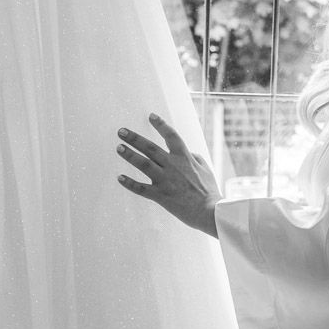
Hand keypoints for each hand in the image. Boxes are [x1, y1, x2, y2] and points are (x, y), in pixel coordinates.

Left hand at [116, 113, 221, 235]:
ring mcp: (165, 180)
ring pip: (143, 164)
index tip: (151, 116)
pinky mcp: (160, 196)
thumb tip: (188, 152)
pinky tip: (120, 178)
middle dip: (134, 138)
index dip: (161, 125)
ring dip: (129, 155)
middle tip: (121, 131)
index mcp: (184, 157)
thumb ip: (194, 157)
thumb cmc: (209, 191)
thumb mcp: (205, 168)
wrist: (209, 212)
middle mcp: (172, 165)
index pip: (171, 136)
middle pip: (150, 148)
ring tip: (119, 148)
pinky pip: (141, 189)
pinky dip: (129, 183)